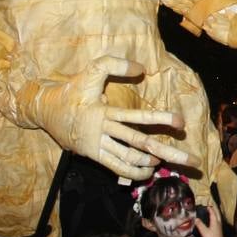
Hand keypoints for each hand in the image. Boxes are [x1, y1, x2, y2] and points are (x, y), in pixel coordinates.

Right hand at [14, 55, 198, 180]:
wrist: (45, 111)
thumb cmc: (72, 90)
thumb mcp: (90, 71)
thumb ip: (114, 65)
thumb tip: (141, 68)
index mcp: (104, 112)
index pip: (138, 117)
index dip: (161, 119)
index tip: (181, 122)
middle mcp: (103, 131)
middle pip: (140, 143)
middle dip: (168, 152)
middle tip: (191, 161)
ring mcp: (98, 146)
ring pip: (129, 158)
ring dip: (151, 164)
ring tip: (170, 163)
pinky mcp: (93, 155)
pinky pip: (116, 167)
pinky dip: (134, 171)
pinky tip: (149, 171)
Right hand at [194, 202, 222, 236]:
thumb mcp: (204, 231)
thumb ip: (200, 224)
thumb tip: (196, 218)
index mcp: (215, 221)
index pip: (213, 213)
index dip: (210, 209)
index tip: (207, 206)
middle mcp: (218, 222)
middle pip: (217, 214)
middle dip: (214, 210)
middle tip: (211, 208)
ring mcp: (220, 226)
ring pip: (218, 217)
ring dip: (216, 214)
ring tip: (212, 213)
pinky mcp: (219, 230)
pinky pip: (218, 221)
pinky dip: (216, 218)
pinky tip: (214, 221)